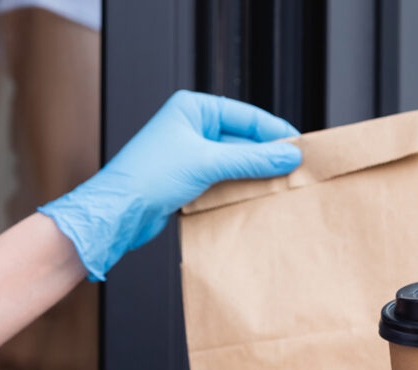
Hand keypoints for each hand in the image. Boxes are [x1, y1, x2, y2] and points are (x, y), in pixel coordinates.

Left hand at [40, 90, 301, 279]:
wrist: (118, 212)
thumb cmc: (146, 176)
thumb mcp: (208, 162)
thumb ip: (252, 159)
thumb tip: (288, 155)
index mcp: (193, 109)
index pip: (246, 115)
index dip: (275, 131)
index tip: (299, 147)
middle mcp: (192, 128)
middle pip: (243, 139)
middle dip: (267, 155)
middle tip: (293, 169)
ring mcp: (191, 155)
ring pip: (235, 162)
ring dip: (255, 174)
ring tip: (279, 184)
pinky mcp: (189, 179)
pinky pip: (224, 180)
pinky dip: (240, 188)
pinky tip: (255, 197)